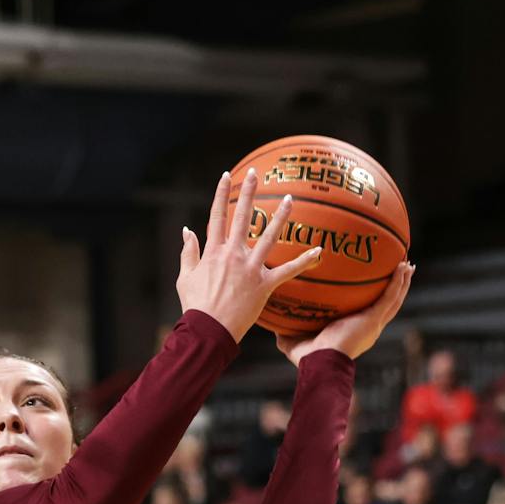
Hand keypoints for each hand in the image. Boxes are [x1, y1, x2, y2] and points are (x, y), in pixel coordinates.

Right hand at [177, 169, 322, 341]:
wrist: (208, 330)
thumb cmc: (195, 306)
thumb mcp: (185, 277)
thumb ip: (188, 252)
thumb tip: (187, 230)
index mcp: (213, 252)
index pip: (217, 216)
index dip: (221, 194)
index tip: (226, 176)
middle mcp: (233, 255)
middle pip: (242, 217)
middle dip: (248, 193)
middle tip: (255, 173)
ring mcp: (250, 269)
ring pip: (268, 236)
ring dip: (279, 216)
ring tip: (289, 198)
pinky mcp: (264, 285)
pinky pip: (288, 271)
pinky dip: (304, 261)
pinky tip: (319, 251)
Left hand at [276, 262, 415, 365]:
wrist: (321, 364)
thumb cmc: (309, 359)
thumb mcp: (293, 341)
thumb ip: (286, 332)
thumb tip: (273, 324)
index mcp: (355, 332)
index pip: (368, 313)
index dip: (374, 300)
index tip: (376, 287)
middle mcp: (368, 328)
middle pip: (387, 304)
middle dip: (395, 288)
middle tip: (400, 270)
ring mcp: (373, 324)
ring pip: (394, 300)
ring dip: (402, 282)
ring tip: (407, 264)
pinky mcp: (374, 320)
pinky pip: (390, 297)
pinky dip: (398, 282)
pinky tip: (403, 267)